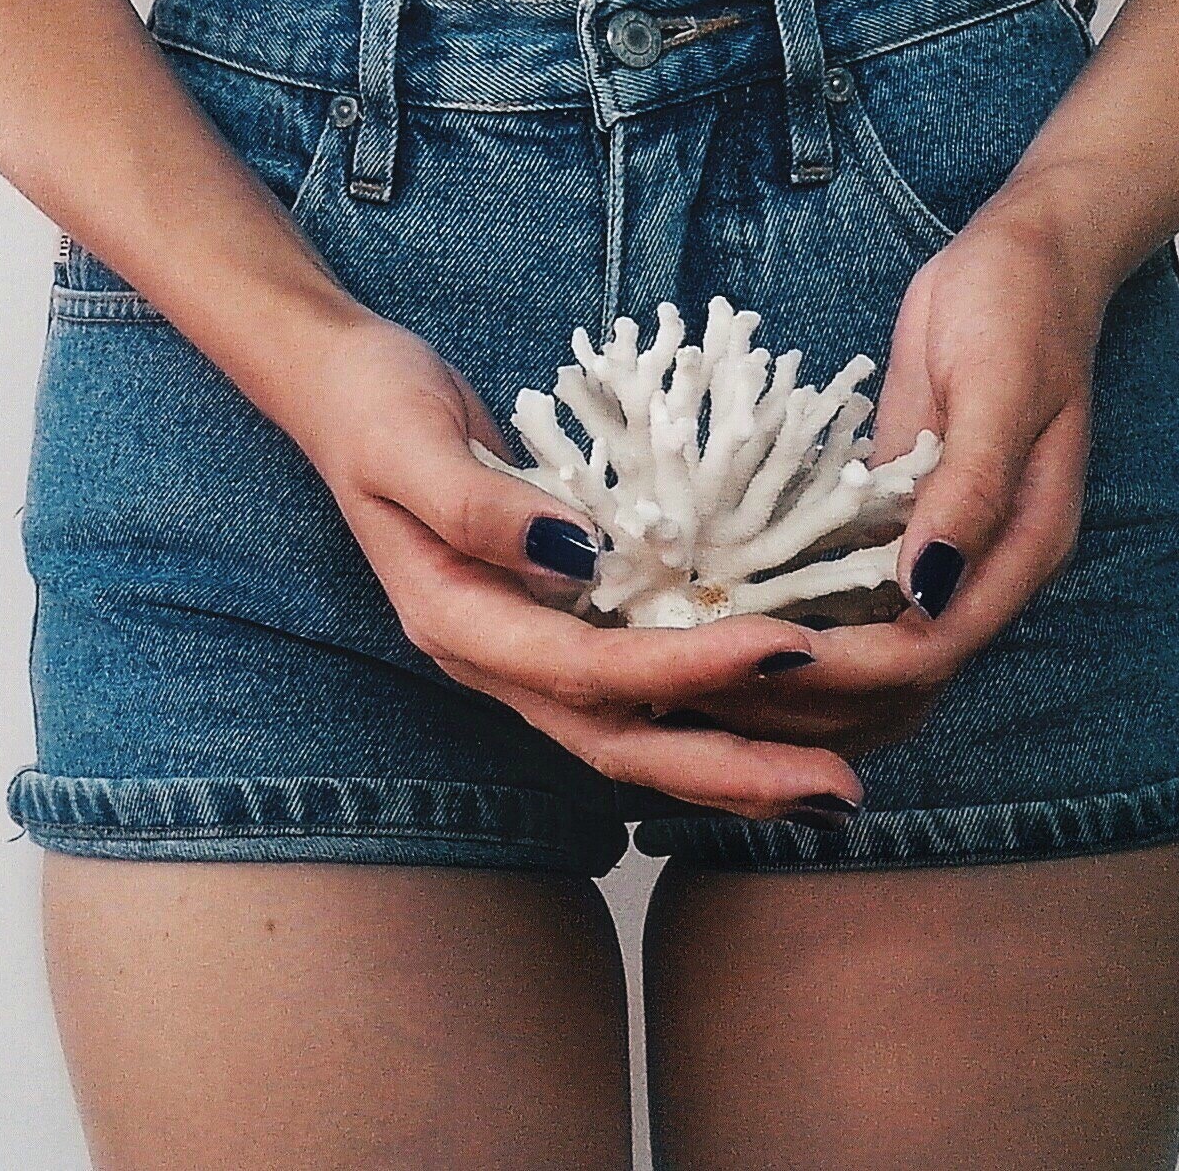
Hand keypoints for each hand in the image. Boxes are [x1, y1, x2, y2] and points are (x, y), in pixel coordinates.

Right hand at [288, 311, 864, 818]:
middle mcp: (495, 657)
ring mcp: (523, 649)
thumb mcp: (409, 443)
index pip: (589, 672)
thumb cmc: (372, 406)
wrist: (339, 391)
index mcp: (459, 623)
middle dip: (731, 770)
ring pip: (632, 735)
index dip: (689, 671)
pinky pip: (632, 693)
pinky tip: (771, 720)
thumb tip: (575, 556)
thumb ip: (479, 506)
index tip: (788, 649)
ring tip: (826, 787)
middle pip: (621, 743)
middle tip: (838, 788)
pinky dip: (702, 716)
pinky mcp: (550, 624)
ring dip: (729, 765)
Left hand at [654, 210, 1105, 757]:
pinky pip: (851, 604)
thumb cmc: (1018, 312)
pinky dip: (802, 631)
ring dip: (799, 681)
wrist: (1024, 262)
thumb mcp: (997, 387)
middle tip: (709, 687)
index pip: (930, 650)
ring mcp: (938, 554)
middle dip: (810, 696)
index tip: (762, 659)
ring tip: (706, 681)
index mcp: (1020, 549)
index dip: (847, 670)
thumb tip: (929, 587)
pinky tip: (734, 632)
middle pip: (899, 681)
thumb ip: (970, 488)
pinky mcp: (897, 526)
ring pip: (873, 660)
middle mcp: (981, 571)